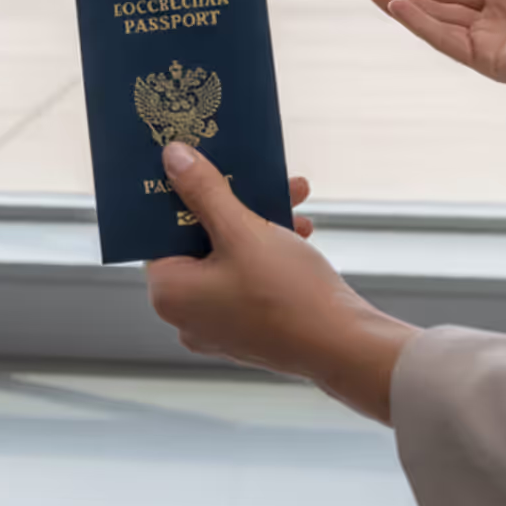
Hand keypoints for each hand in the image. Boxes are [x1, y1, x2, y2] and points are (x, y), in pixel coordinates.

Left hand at [145, 143, 417, 423]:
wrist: (347, 348)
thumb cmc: (287, 292)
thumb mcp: (243, 230)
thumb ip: (204, 191)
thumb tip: (172, 157)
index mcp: (169, 294)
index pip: (158, 234)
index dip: (179, 196)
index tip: (199, 167)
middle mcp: (185, 316)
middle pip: (198, 243)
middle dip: (232, 205)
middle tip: (253, 178)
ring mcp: (218, 327)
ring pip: (229, 258)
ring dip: (258, 223)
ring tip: (293, 197)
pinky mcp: (249, 331)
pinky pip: (249, 279)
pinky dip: (270, 252)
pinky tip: (302, 229)